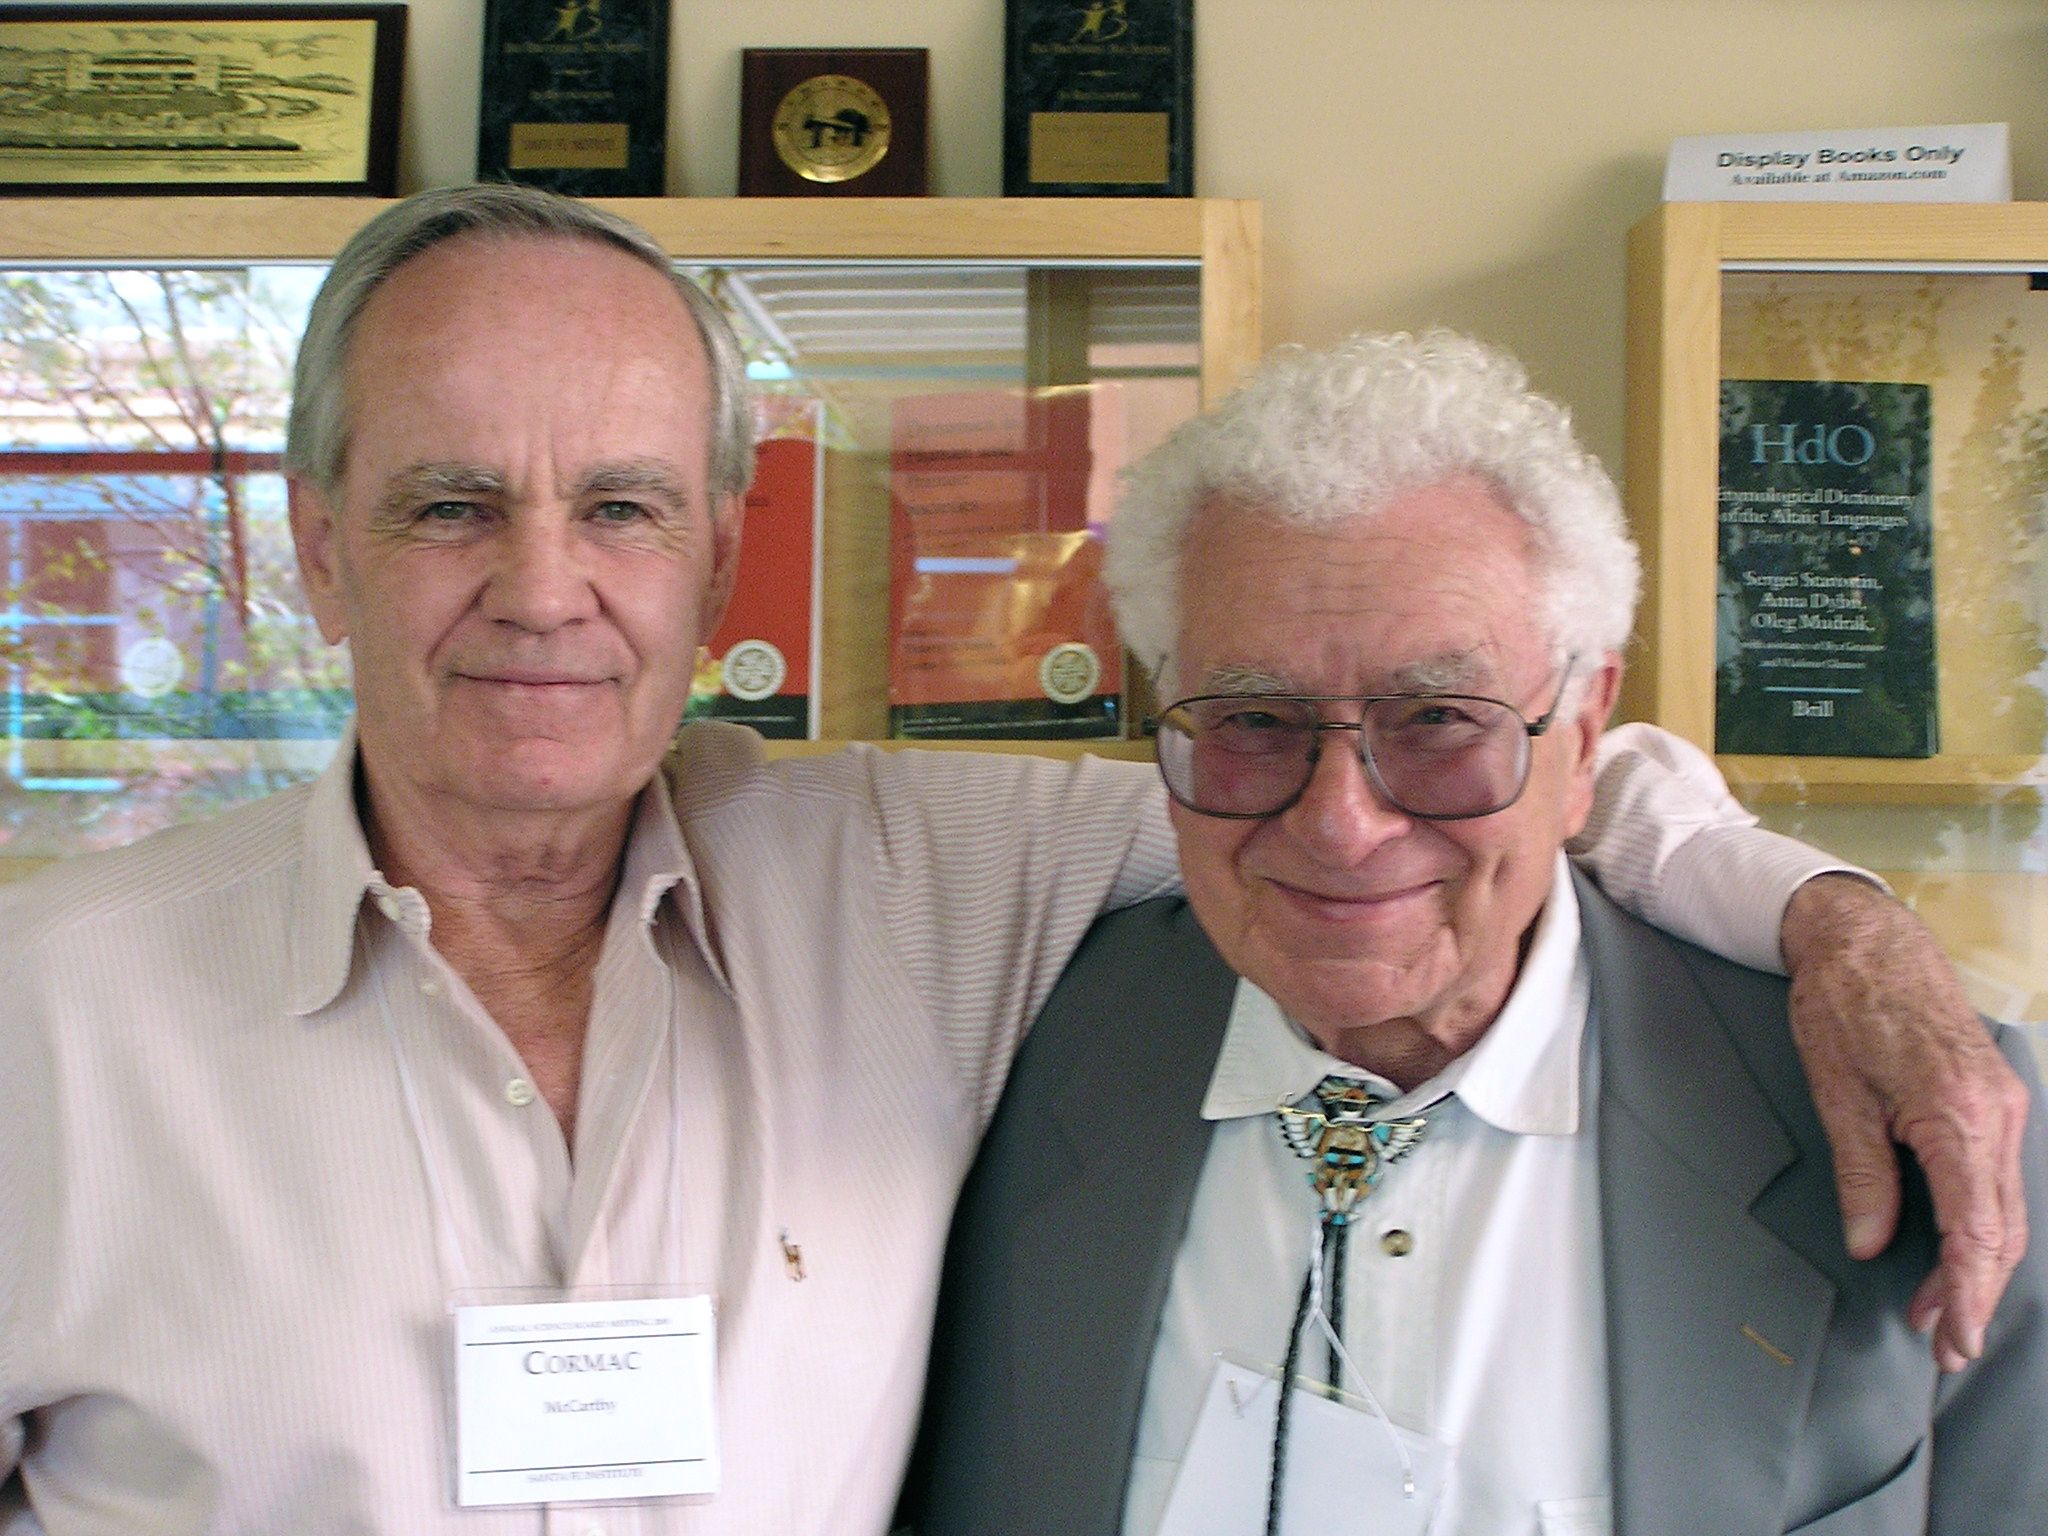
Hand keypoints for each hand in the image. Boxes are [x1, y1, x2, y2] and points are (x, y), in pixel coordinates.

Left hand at [1780, 873, 2029, 1370]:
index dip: (1971, 1295)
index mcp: (1960, 1116)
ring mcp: (2006, 1106)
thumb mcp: (1837, 1094)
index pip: (1977, 1233)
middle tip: (1944, 1343)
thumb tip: (1870, 1243)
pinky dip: (1979, 1221)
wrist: (1868, 939)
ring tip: (1939, 1308)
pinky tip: (1951, 1248)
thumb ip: (1862, 1176)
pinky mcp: (1996, 1099)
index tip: (1959, 1342)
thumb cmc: (1845, 1004)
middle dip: (1975, 1293)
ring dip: (1976, 1262)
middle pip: (2001, 1231)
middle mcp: (1999, 1115)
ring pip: (2005, 1209)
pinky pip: (1998, 1178)